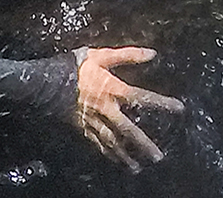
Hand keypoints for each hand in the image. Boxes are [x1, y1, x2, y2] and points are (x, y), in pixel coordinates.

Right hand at [69, 47, 184, 172]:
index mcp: (112, 89)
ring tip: (138, 168)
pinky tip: (115, 161)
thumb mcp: (100, 55)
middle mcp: (105, 109)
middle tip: (158, 157)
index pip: (142, 98)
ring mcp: (92, 121)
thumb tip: (152, 54)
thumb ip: (127, 55)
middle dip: (143, 144)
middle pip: (128, 130)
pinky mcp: (81, 127)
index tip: (179, 109)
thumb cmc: (74, 66)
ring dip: (125, 155)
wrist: (43, 82)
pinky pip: (96, 143)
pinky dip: (107, 154)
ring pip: (112, 142)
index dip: (161, 103)